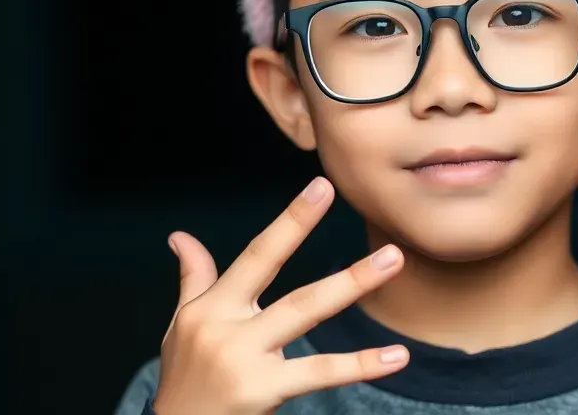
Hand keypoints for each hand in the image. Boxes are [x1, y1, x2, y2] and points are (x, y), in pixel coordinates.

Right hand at [152, 177, 408, 414]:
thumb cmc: (184, 377)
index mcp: (213, 306)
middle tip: (391, 246)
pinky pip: (318, 373)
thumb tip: (181, 237)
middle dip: (341, 267)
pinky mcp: (259, 390)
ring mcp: (243, 359)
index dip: (292, 221)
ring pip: (306, 316)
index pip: (258, 255)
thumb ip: (194, 280)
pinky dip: (359, 365)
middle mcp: (227, 327)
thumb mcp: (182, 326)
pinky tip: (396, 357)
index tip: (323, 188)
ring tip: (393, 267)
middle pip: (293, 290)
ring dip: (352, 288)